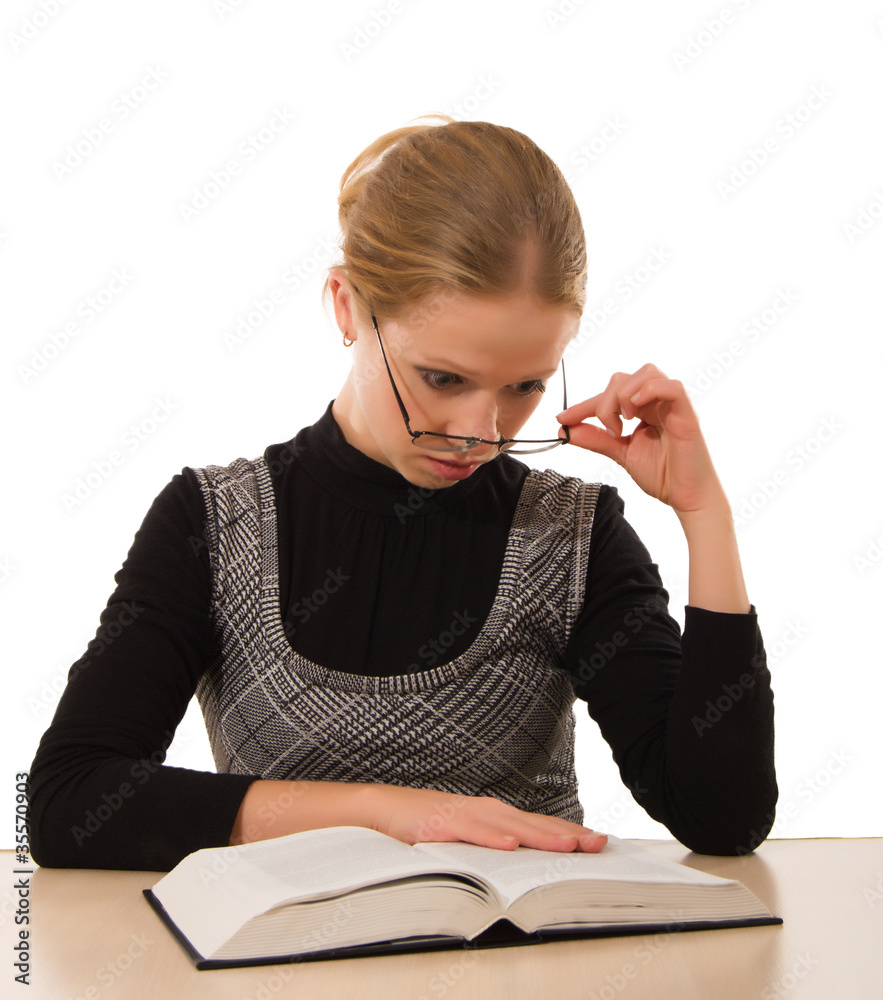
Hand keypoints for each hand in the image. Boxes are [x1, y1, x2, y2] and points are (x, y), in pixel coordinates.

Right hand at [367, 785, 606, 852]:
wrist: (386, 808)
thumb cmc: (429, 825)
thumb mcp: (469, 838)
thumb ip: (495, 845)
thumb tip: (524, 861)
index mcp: (497, 817)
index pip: (541, 826)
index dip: (571, 833)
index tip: (600, 842)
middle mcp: (489, 812)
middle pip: (536, 824)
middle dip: (570, 834)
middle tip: (600, 844)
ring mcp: (467, 815)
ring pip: (511, 826)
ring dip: (541, 836)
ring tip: (569, 846)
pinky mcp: (444, 822)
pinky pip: (472, 832)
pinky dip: (491, 838)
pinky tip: (510, 845)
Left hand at [557, 363, 725, 514]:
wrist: (686, 497)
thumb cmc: (662, 474)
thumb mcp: (621, 454)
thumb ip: (596, 439)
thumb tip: (566, 430)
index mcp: (643, 409)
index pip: (609, 394)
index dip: (583, 405)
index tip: (563, 419)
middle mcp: (657, 402)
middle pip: (624, 378)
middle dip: (605, 401)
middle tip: (609, 430)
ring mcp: (673, 406)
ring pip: (647, 373)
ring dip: (625, 395)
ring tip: (624, 422)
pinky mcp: (687, 415)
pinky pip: (672, 387)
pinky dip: (651, 390)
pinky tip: (636, 411)